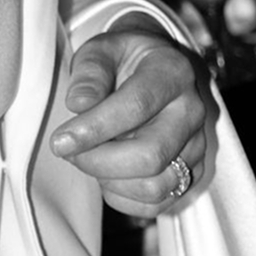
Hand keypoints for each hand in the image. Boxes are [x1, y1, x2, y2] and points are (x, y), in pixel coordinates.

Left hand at [48, 16, 212, 217]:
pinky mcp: (189, 173)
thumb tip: (79, 104)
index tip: (60, 141)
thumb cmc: (120, 61)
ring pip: (155, 186)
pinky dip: (122, 198)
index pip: (136, 107)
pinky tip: (106, 175)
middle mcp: (191, 111)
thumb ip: (89, 73)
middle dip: (98, 161)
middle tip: (68, 151)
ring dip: (110, 181)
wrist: (150, 71)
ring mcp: (195, 145)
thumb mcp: (100, 51)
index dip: (94, 129)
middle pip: (150, 155)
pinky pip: (155, 204)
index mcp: (171, 72)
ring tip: (89, 158)